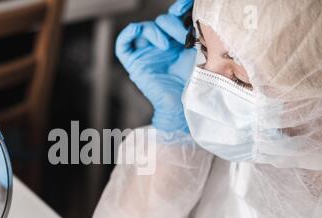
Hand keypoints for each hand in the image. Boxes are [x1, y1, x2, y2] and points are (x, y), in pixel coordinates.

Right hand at [116, 0, 194, 132]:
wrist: (184, 105)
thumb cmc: (193, 84)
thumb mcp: (198, 52)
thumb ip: (195, 32)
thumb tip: (195, 10)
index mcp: (176, 42)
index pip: (174, 18)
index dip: (179, 9)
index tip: (187, 5)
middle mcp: (160, 46)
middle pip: (160, 22)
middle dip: (172, 24)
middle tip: (184, 36)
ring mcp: (146, 53)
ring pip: (145, 28)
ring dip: (157, 30)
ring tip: (169, 44)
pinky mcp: (134, 63)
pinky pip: (123, 43)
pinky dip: (130, 33)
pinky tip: (147, 35)